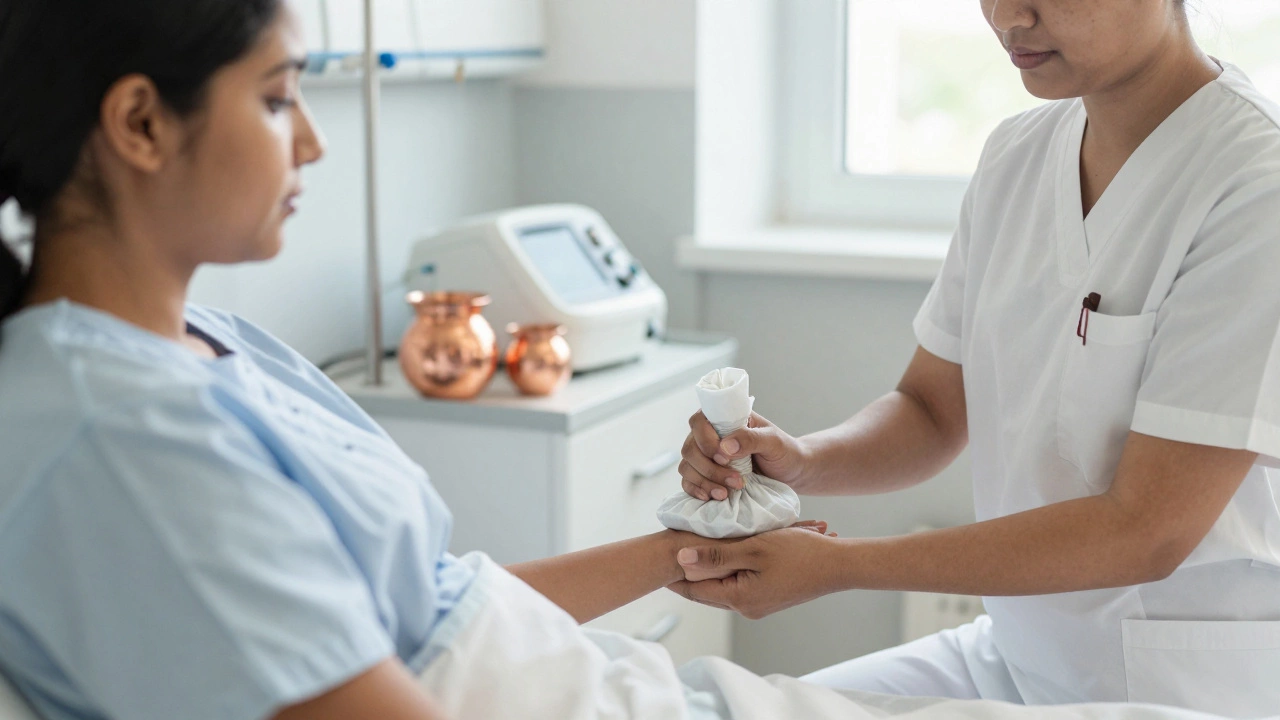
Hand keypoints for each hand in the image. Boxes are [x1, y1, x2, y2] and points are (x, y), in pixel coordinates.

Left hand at [669, 525, 842, 619]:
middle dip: (687, 575)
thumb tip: (680, 560)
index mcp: (739, 598)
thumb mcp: (753, 548)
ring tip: (690, 552)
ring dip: (709, 569)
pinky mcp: (768, 597)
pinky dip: (729, 570)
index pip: (694, 590)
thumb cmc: (799, 554)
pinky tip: (724, 555)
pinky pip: (739, 584)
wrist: (838, 566)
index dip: (674, 576)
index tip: (656, 562)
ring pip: (722, 587)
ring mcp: (758, 605)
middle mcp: (746, 607)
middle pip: (706, 591)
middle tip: (665, 558)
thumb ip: (716, 554)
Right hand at [679, 411, 806, 500]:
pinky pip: (688, 482)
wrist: (792, 473)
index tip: (724, 457)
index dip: (705, 440)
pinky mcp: (706, 476)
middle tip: (736, 481)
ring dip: (704, 482)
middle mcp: (709, 436)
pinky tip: (709, 497)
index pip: (699, 422)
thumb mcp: (773, 441)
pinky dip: (695, 490)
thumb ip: (751, 439)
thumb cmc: (785, 451)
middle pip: (690, 448)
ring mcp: (705, 457)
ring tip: (725, 494)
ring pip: (687, 466)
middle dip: (709, 468)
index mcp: (724, 419)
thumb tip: (725, 447)